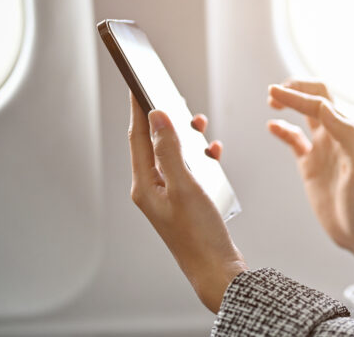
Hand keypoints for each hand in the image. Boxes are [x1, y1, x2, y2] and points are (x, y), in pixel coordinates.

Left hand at [128, 93, 246, 312]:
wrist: (216, 269)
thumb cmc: (199, 233)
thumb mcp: (185, 185)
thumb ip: (170, 149)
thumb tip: (157, 116)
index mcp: (144, 184)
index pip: (137, 137)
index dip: (138, 109)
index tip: (138, 83)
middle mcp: (151, 189)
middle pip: (153, 144)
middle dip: (166, 121)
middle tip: (177, 100)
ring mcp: (167, 196)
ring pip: (172, 155)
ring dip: (186, 139)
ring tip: (199, 126)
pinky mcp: (183, 202)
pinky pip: (187, 170)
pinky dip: (199, 158)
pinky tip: (213, 155)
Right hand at [267, 81, 353, 282]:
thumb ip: (346, 135)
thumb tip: (324, 106)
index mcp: (351, 132)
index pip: (321, 103)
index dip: (298, 96)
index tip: (276, 92)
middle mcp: (337, 135)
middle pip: (316, 98)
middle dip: (296, 89)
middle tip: (274, 92)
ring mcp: (324, 148)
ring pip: (306, 115)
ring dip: (290, 102)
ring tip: (272, 101)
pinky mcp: (312, 164)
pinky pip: (295, 139)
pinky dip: (283, 129)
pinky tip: (272, 126)